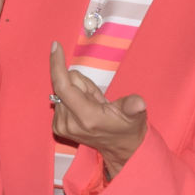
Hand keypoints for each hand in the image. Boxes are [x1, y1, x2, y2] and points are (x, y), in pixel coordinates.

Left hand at [49, 42, 148, 178]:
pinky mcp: (58, 126)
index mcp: (86, 117)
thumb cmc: (128, 127)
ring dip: (79, 92)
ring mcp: (61, 126)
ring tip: (95, 105)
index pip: (63, 86)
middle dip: (82, 84)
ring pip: (63, 90)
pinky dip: (74, 99)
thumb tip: (138, 104)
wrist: (120, 148)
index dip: (57, 65)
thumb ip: (133, 106)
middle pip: (66, 84)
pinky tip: (86, 109)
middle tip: (98, 98)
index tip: (56, 46)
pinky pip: (61, 98)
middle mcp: (69, 123)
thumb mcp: (135, 114)